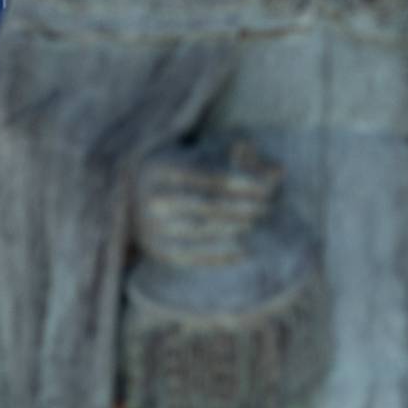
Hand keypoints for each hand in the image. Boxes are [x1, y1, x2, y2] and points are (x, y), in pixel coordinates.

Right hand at [132, 142, 280, 269]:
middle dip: (242, 206)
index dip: (243, 182)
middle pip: (208, 204)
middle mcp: (151, 198)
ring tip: (256, 223)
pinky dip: (220, 254)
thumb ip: (238, 155)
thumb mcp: (200, 152)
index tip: (267, 187)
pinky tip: (244, 251)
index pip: (211, 177)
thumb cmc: (178, 168)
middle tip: (267, 207)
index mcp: (160, 167)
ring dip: (234, 228)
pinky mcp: (156, 250)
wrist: (129, 196)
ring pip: (201, 230)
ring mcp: (152, 227)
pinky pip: (192, 256)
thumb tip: (278, 170)